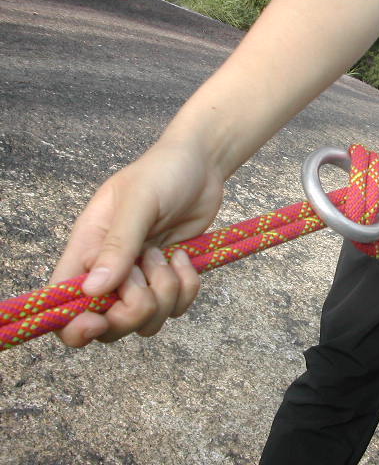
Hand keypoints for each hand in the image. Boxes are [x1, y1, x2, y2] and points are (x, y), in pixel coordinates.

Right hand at [51, 139, 223, 346]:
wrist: (202, 166)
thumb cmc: (163, 173)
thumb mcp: (139, 201)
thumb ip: (118, 244)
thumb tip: (92, 290)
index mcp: (87, 249)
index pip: (62, 301)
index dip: (73, 325)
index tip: (98, 321)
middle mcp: (110, 270)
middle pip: (109, 325)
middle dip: (134, 310)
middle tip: (149, 272)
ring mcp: (142, 278)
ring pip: (147, 321)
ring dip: (165, 293)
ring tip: (168, 254)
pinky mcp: (171, 280)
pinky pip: (177, 308)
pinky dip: (187, 288)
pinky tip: (184, 257)